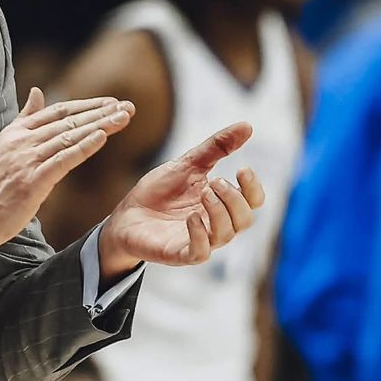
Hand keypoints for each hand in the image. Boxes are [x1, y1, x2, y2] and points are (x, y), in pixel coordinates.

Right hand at [0, 88, 133, 268]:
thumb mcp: (2, 146)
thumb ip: (23, 120)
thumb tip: (37, 93)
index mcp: (14, 133)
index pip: (57, 111)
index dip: (86, 105)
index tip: (110, 102)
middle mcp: (21, 141)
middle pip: (68, 120)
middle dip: (100, 112)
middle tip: (127, 107)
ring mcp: (26, 160)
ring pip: (69, 136)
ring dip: (100, 125)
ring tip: (124, 118)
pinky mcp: (32, 181)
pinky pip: (63, 159)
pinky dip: (84, 147)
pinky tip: (103, 138)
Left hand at [98, 121, 263, 275]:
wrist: (126, 213)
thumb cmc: (159, 191)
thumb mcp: (187, 164)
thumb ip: (216, 148)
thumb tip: (247, 126)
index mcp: (221, 203)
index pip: (253, 202)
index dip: (254, 188)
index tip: (242, 169)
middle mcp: (216, 225)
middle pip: (245, 220)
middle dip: (235, 199)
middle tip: (215, 182)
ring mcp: (199, 240)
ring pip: (226, 234)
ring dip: (219, 212)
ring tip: (204, 192)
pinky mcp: (179, 254)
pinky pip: (200, 252)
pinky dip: (200, 235)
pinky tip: (191, 217)